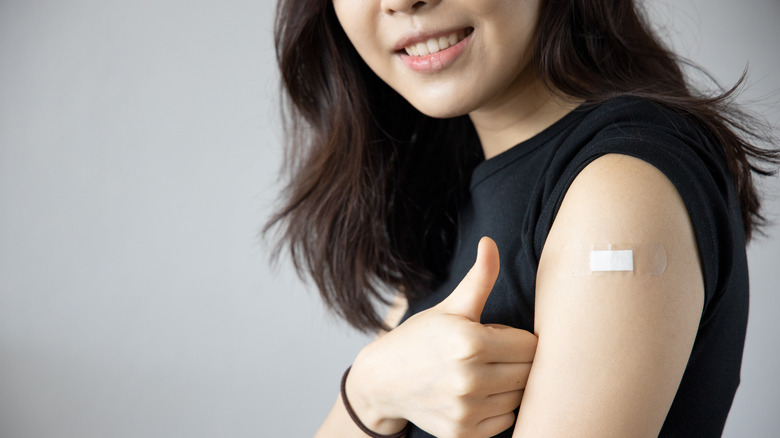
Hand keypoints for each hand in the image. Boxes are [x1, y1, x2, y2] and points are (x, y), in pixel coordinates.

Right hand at [346, 237, 537, 437]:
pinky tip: (477, 394)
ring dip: (509, 386)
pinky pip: (506, 420)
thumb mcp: (450, 307)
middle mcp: (469, 380)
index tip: (498, 337)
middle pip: (529, 373)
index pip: (531, 346)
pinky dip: (498, 408)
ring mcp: (466, 410)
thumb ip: (479, 279)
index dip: (518, 339)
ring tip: (483, 373)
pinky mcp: (463, 433)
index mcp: (470, 343)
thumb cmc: (419, 339)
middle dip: (516, 361)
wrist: (382, 381)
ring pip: (520, 398)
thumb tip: (490, 243)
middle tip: (491, 355)